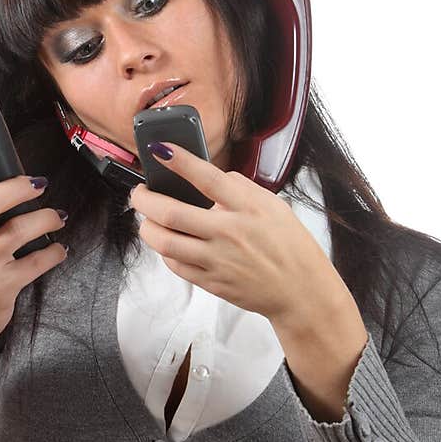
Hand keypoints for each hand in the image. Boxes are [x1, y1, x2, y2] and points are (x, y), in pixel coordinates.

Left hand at [128, 143, 334, 322]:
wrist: (301, 292)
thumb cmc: (289, 245)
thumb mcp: (273, 205)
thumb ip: (240, 188)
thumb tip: (210, 176)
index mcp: (248, 208)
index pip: (207, 178)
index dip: (180, 160)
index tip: (160, 149)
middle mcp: (229, 233)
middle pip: (171, 212)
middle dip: (144, 199)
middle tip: (139, 192)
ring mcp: (218, 260)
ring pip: (165, 242)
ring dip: (147, 227)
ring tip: (147, 218)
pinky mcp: (211, 282)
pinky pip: (175, 265)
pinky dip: (164, 251)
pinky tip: (167, 241)